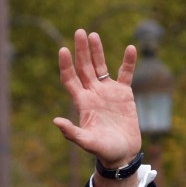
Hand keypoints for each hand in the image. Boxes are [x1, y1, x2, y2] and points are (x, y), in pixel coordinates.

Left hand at [52, 29, 140, 167]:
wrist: (122, 154)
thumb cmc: (103, 150)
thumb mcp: (86, 142)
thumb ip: (72, 132)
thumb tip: (55, 121)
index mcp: (82, 103)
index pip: (70, 79)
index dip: (66, 65)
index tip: (63, 50)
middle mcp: (93, 94)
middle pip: (84, 68)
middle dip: (81, 50)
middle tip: (79, 32)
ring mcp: (108, 92)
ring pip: (100, 67)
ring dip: (97, 51)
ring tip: (93, 34)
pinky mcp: (124, 94)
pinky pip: (126, 74)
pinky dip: (128, 62)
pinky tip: (130, 48)